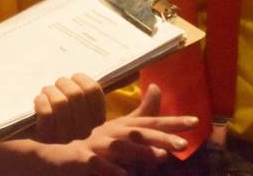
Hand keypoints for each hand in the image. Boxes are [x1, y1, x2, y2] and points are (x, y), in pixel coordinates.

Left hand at [34, 74, 105, 143]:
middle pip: (75, 94)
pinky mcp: (47, 137)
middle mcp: (84, 130)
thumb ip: (83, 84)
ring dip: (50, 91)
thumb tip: (90, 61)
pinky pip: (46, 112)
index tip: (73, 78)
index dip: (80, 78)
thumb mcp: (73, 92)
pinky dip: (40, 101)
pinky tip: (39, 100)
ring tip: (46, 92)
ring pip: (60, 103)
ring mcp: (66, 136)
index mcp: (97, 118)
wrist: (32, 123)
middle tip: (56, 84)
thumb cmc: (57, 100)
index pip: (93, 90)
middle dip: (62, 82)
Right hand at [61, 84, 197, 166]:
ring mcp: (94, 145)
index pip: (149, 122)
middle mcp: (109, 132)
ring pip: (119, 146)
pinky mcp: (81, 158)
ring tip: (161, 157)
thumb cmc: (94, 145)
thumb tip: (157, 87)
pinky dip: (110, 169)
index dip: (171, 121)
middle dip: (161, 137)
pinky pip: (97, 164)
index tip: (195, 121)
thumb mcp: (119, 130)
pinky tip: (124, 175)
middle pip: (137, 132)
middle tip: (183, 144)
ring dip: (140, 151)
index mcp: (120, 126)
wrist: (57, 157)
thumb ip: (141, 113)